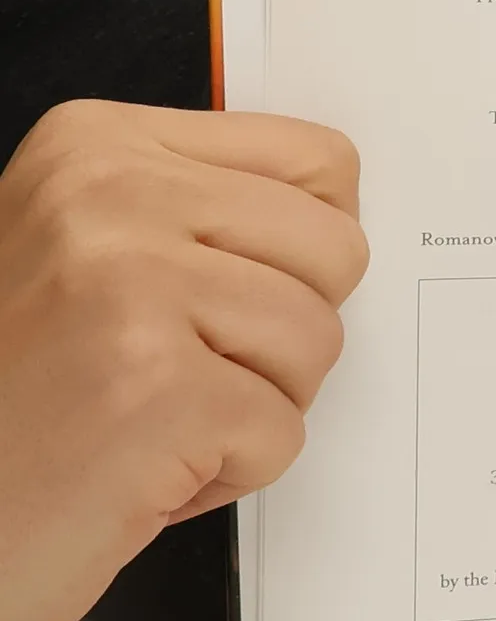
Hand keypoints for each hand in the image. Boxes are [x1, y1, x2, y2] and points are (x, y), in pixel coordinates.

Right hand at [0, 101, 367, 620]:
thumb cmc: (12, 401)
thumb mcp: (84, 255)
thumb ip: (200, 214)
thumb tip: (339, 209)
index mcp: (96, 146)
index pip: (320, 163)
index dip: (300, 252)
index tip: (218, 294)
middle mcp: (106, 196)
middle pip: (338, 250)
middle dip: (283, 334)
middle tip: (176, 373)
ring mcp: (129, 288)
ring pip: (319, 342)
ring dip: (253, 408)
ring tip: (149, 422)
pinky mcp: (156, 392)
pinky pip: (283, 432)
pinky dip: (228, 473)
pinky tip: (136, 472)